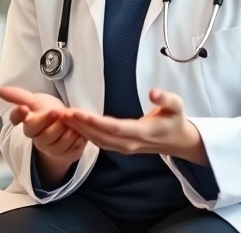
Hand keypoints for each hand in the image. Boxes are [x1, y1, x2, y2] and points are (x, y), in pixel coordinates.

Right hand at [0, 86, 87, 185]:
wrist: (66, 125)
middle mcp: (35, 137)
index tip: (24, 108)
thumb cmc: (49, 112)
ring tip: (72, 122)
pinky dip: (77, 138)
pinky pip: (71, 148)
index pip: (16, 119)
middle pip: (40, 133)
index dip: (18, 115)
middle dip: (50, 121)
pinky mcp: (63, 155)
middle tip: (59, 111)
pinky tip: (78, 131)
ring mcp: (49, 148)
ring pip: (57, 142)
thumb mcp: (37, 101)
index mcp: (27, 122)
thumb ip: (19, 96)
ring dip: (67, 130)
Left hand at [62, 88, 207, 165]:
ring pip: (97, 141)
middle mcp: (130, 144)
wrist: (178, 141)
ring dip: (79, 130)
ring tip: (63, 117)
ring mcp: (124, 148)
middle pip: (100, 136)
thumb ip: (166, 99)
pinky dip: (85, 134)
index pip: (114, 128)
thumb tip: (153, 92)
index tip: (77, 112)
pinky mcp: (119, 147)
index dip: (94, 122)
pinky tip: (74, 125)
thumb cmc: (175, 120)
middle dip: (80, 125)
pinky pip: (99, 142)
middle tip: (61, 113)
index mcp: (142, 133)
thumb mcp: (177, 106)